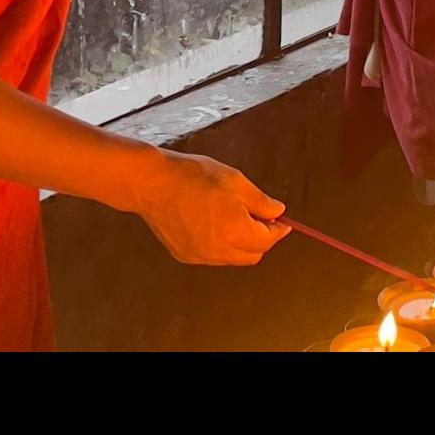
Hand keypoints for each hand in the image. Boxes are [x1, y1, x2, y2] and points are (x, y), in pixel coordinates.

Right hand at [133, 149, 288, 266]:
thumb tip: (279, 212)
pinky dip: (219, 244)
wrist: (152, 183)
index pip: (268, 240)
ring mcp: (200, 256)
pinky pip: (212, 255)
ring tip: (230, 214)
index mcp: (236, 232)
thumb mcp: (236, 182)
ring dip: (240, 242)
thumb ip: (261, 202)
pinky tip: (210, 221)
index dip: (278, 229)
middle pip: (253, 255)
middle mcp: (219, 251)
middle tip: (257, 216)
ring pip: (232, 257)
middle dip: (260, 238)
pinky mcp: (185, 255)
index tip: (281, 221)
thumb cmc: (194, 176)